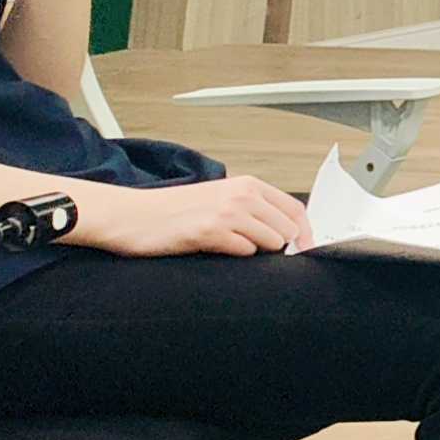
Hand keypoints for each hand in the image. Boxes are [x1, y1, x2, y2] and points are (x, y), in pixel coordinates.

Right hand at [66, 174, 307, 256]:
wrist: (132, 216)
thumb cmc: (175, 211)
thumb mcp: (219, 198)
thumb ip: (251, 208)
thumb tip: (286, 233)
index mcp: (247, 184)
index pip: (295, 209)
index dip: (305, 232)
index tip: (306, 250)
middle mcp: (241, 195)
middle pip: (288, 229)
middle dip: (280, 246)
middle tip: (258, 252)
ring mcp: (227, 212)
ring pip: (272, 242)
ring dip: (257, 251)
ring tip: (229, 246)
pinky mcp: (210, 232)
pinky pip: (245, 251)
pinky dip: (237, 255)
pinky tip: (215, 249)